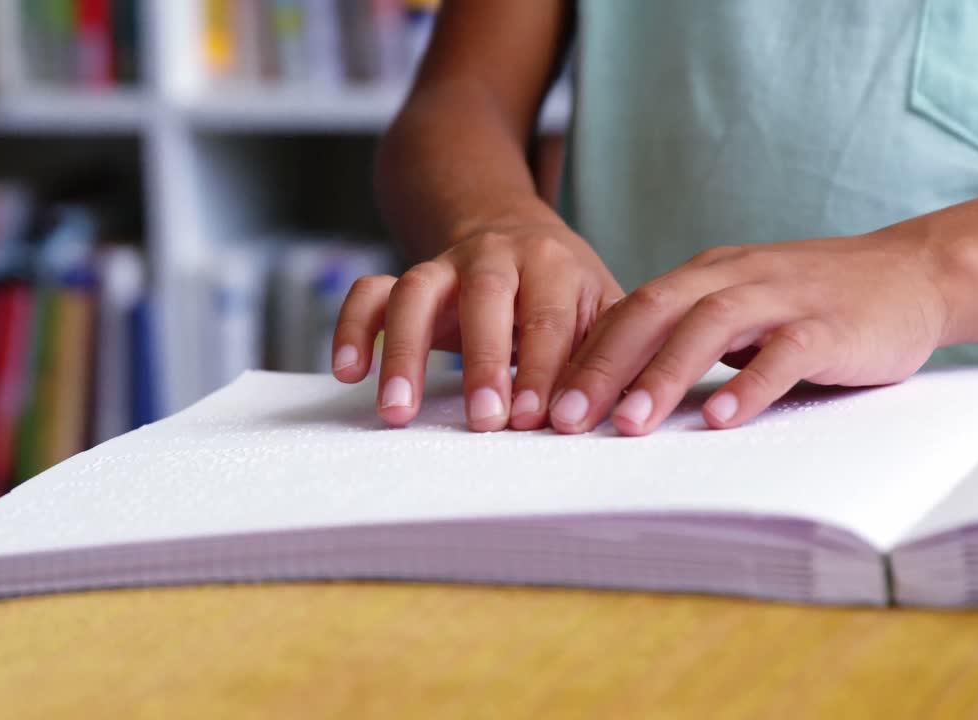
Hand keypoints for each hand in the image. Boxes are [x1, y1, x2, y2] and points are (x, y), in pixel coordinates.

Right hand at [331, 223, 623, 430]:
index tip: (538, 421)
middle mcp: (495, 257)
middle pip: (484, 298)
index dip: (545, 369)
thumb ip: (612, 355)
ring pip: (415, 291)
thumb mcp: (603, 312)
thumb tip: (629, 412)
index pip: (549, 318)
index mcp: (553, 265)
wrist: (517, 236)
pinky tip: (347, 371)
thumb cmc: (568, 294)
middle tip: (484, 421)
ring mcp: (444, 265)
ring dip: (404, 352)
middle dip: (484, 361)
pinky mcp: (406, 278)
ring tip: (398, 411)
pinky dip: (351, 326)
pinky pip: (369, 292)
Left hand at [547, 233, 950, 435]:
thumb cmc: (814, 301)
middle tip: (566, 418)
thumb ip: (689, 334)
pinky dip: (751, 384)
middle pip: (655, 312)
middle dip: (605, 366)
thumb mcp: (741, 306)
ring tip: (629, 424)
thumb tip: (619, 384)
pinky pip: (785, 352)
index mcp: (706, 274)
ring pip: (711, 326)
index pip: (631, 310)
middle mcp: (736, 277)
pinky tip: (721, 419)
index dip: (586, 355)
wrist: (913, 273)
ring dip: (665, 375)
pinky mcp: (832, 325)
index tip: (546, 402)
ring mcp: (785, 297)